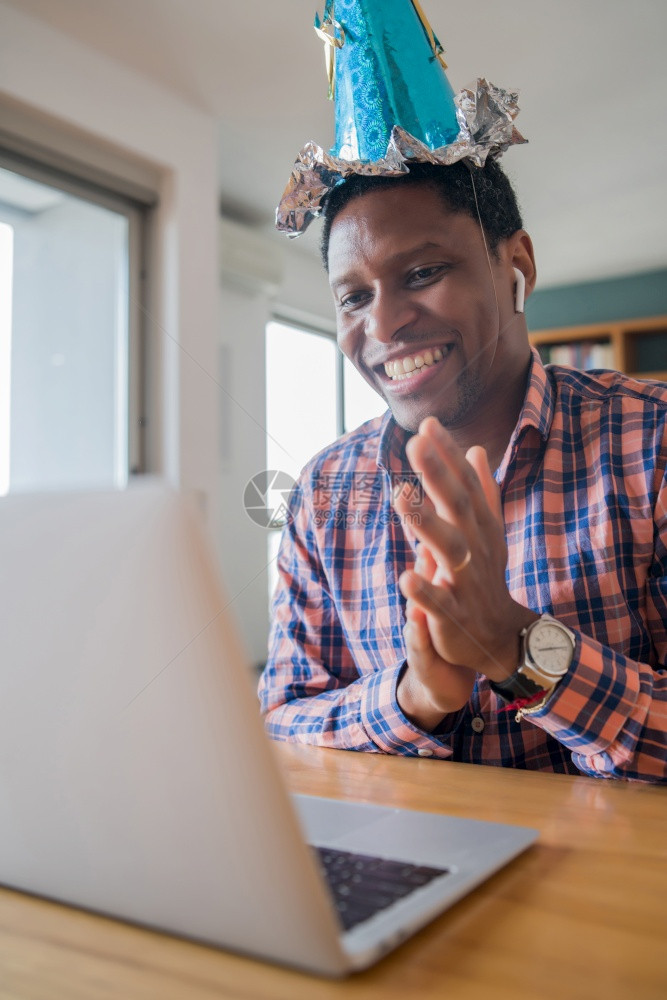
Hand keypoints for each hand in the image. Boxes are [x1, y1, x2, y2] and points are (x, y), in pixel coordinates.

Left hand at [393, 418, 536, 698]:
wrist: (499, 634)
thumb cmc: (485, 574)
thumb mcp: (487, 530)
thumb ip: (481, 489)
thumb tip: (475, 448)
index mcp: (480, 526)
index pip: (464, 483)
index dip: (448, 455)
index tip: (427, 424)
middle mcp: (476, 547)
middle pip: (458, 506)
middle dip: (438, 475)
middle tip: (415, 443)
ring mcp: (466, 580)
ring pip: (448, 548)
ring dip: (425, 523)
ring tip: (400, 497)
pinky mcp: (454, 614)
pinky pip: (440, 602)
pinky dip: (424, 591)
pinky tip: (405, 576)